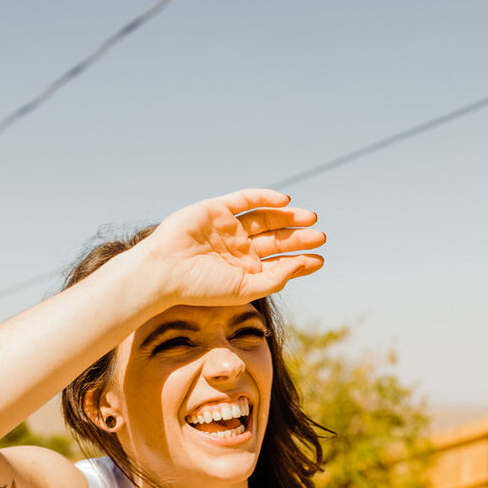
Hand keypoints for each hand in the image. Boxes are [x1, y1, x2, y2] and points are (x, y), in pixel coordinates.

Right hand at [139, 187, 325, 308]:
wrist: (166, 270)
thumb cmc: (201, 287)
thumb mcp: (244, 289)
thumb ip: (274, 279)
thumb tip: (301, 264)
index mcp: (244, 271)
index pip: (278, 263)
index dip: (300, 261)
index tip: (320, 260)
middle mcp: (238, 248)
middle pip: (275, 239)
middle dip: (298, 237)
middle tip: (321, 236)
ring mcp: (228, 227)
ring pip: (265, 218)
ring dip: (288, 218)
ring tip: (310, 219)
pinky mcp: (217, 209)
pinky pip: (245, 200)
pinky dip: (265, 198)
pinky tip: (285, 202)